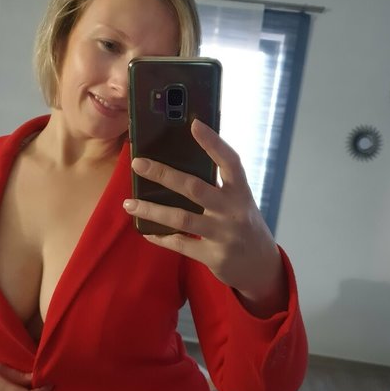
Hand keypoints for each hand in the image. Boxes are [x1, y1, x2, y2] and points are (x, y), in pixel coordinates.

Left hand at [123, 119, 287, 316]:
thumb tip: (181, 163)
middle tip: (137, 163)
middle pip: (195, 188)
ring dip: (152, 210)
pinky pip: (181, 245)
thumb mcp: (239, 202)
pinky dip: (161, 238)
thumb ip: (219, 186)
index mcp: (241, 192)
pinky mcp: (214, 257)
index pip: (230, 162)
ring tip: (128, 204)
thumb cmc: (244, 225)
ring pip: (182, 219)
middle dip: (164, 174)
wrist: (261, 266)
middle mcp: (234, 211)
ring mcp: (224, 235)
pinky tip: (145, 231)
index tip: (194, 124)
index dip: (213, 142)